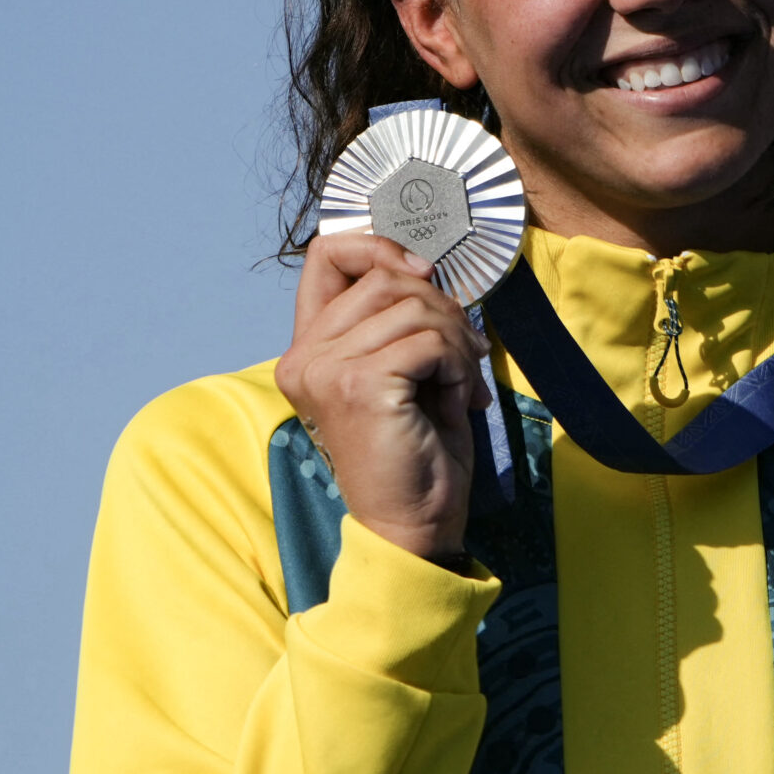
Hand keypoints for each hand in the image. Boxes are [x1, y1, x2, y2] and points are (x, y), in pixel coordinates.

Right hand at [274, 233, 491, 559]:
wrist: (413, 525)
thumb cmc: (415, 453)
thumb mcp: (402, 373)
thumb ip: (397, 321)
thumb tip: (426, 270)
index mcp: (307, 350)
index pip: (328, 256)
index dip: (380, 248)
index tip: (424, 274)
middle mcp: (304, 357)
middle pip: (385, 278)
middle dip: (442, 307)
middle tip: (469, 355)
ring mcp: (327, 369)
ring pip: (414, 307)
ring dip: (457, 342)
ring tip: (467, 384)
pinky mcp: (360, 385)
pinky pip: (430, 341)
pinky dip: (461, 365)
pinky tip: (462, 400)